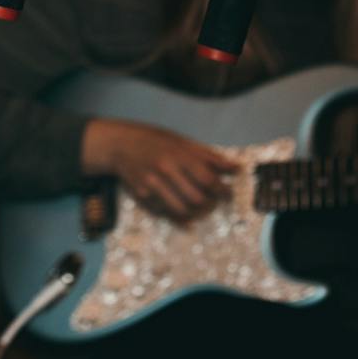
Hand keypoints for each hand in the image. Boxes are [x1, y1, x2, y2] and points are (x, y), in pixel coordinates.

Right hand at [82, 118, 236, 222]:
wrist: (121, 144)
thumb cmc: (156, 141)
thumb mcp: (183, 142)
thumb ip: (210, 156)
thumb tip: (236, 168)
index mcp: (178, 155)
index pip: (208, 179)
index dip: (222, 190)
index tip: (227, 194)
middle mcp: (165, 170)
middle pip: (197, 198)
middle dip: (210, 204)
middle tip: (214, 202)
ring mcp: (153, 185)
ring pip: (183, 210)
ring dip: (196, 213)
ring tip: (200, 207)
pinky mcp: (143, 196)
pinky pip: (166, 213)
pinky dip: (179, 217)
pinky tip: (185, 212)